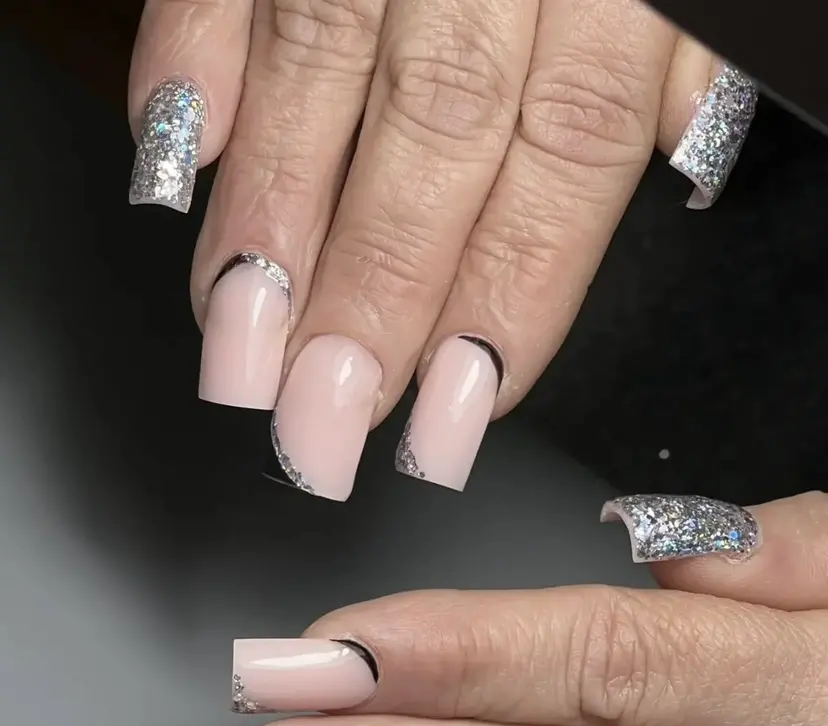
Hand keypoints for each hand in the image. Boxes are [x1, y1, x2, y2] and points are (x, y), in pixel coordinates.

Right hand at [128, 0, 755, 499]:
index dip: (500, 304)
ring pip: (322, 66)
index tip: (442, 422)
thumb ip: (665, 83)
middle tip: (317, 424)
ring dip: (269, 223)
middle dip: (370, 300)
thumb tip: (646, 194)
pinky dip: (190, 61)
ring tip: (236, 347)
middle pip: (435, 142)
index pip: (562, 168)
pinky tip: (173, 172)